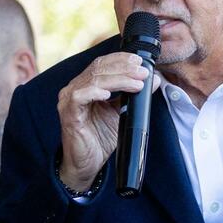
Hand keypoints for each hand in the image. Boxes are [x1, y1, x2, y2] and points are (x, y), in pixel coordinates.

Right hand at [56, 52, 159, 190]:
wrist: (88, 162)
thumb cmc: (100, 137)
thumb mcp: (121, 112)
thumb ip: (133, 94)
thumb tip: (153, 79)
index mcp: (85, 85)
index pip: (101, 64)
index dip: (120, 60)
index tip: (139, 62)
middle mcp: (74, 89)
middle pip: (98, 69)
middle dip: (123, 68)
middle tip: (143, 72)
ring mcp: (69, 100)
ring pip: (93, 80)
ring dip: (118, 80)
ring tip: (137, 84)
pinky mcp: (68, 114)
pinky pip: (79, 97)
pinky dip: (95, 92)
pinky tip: (108, 94)